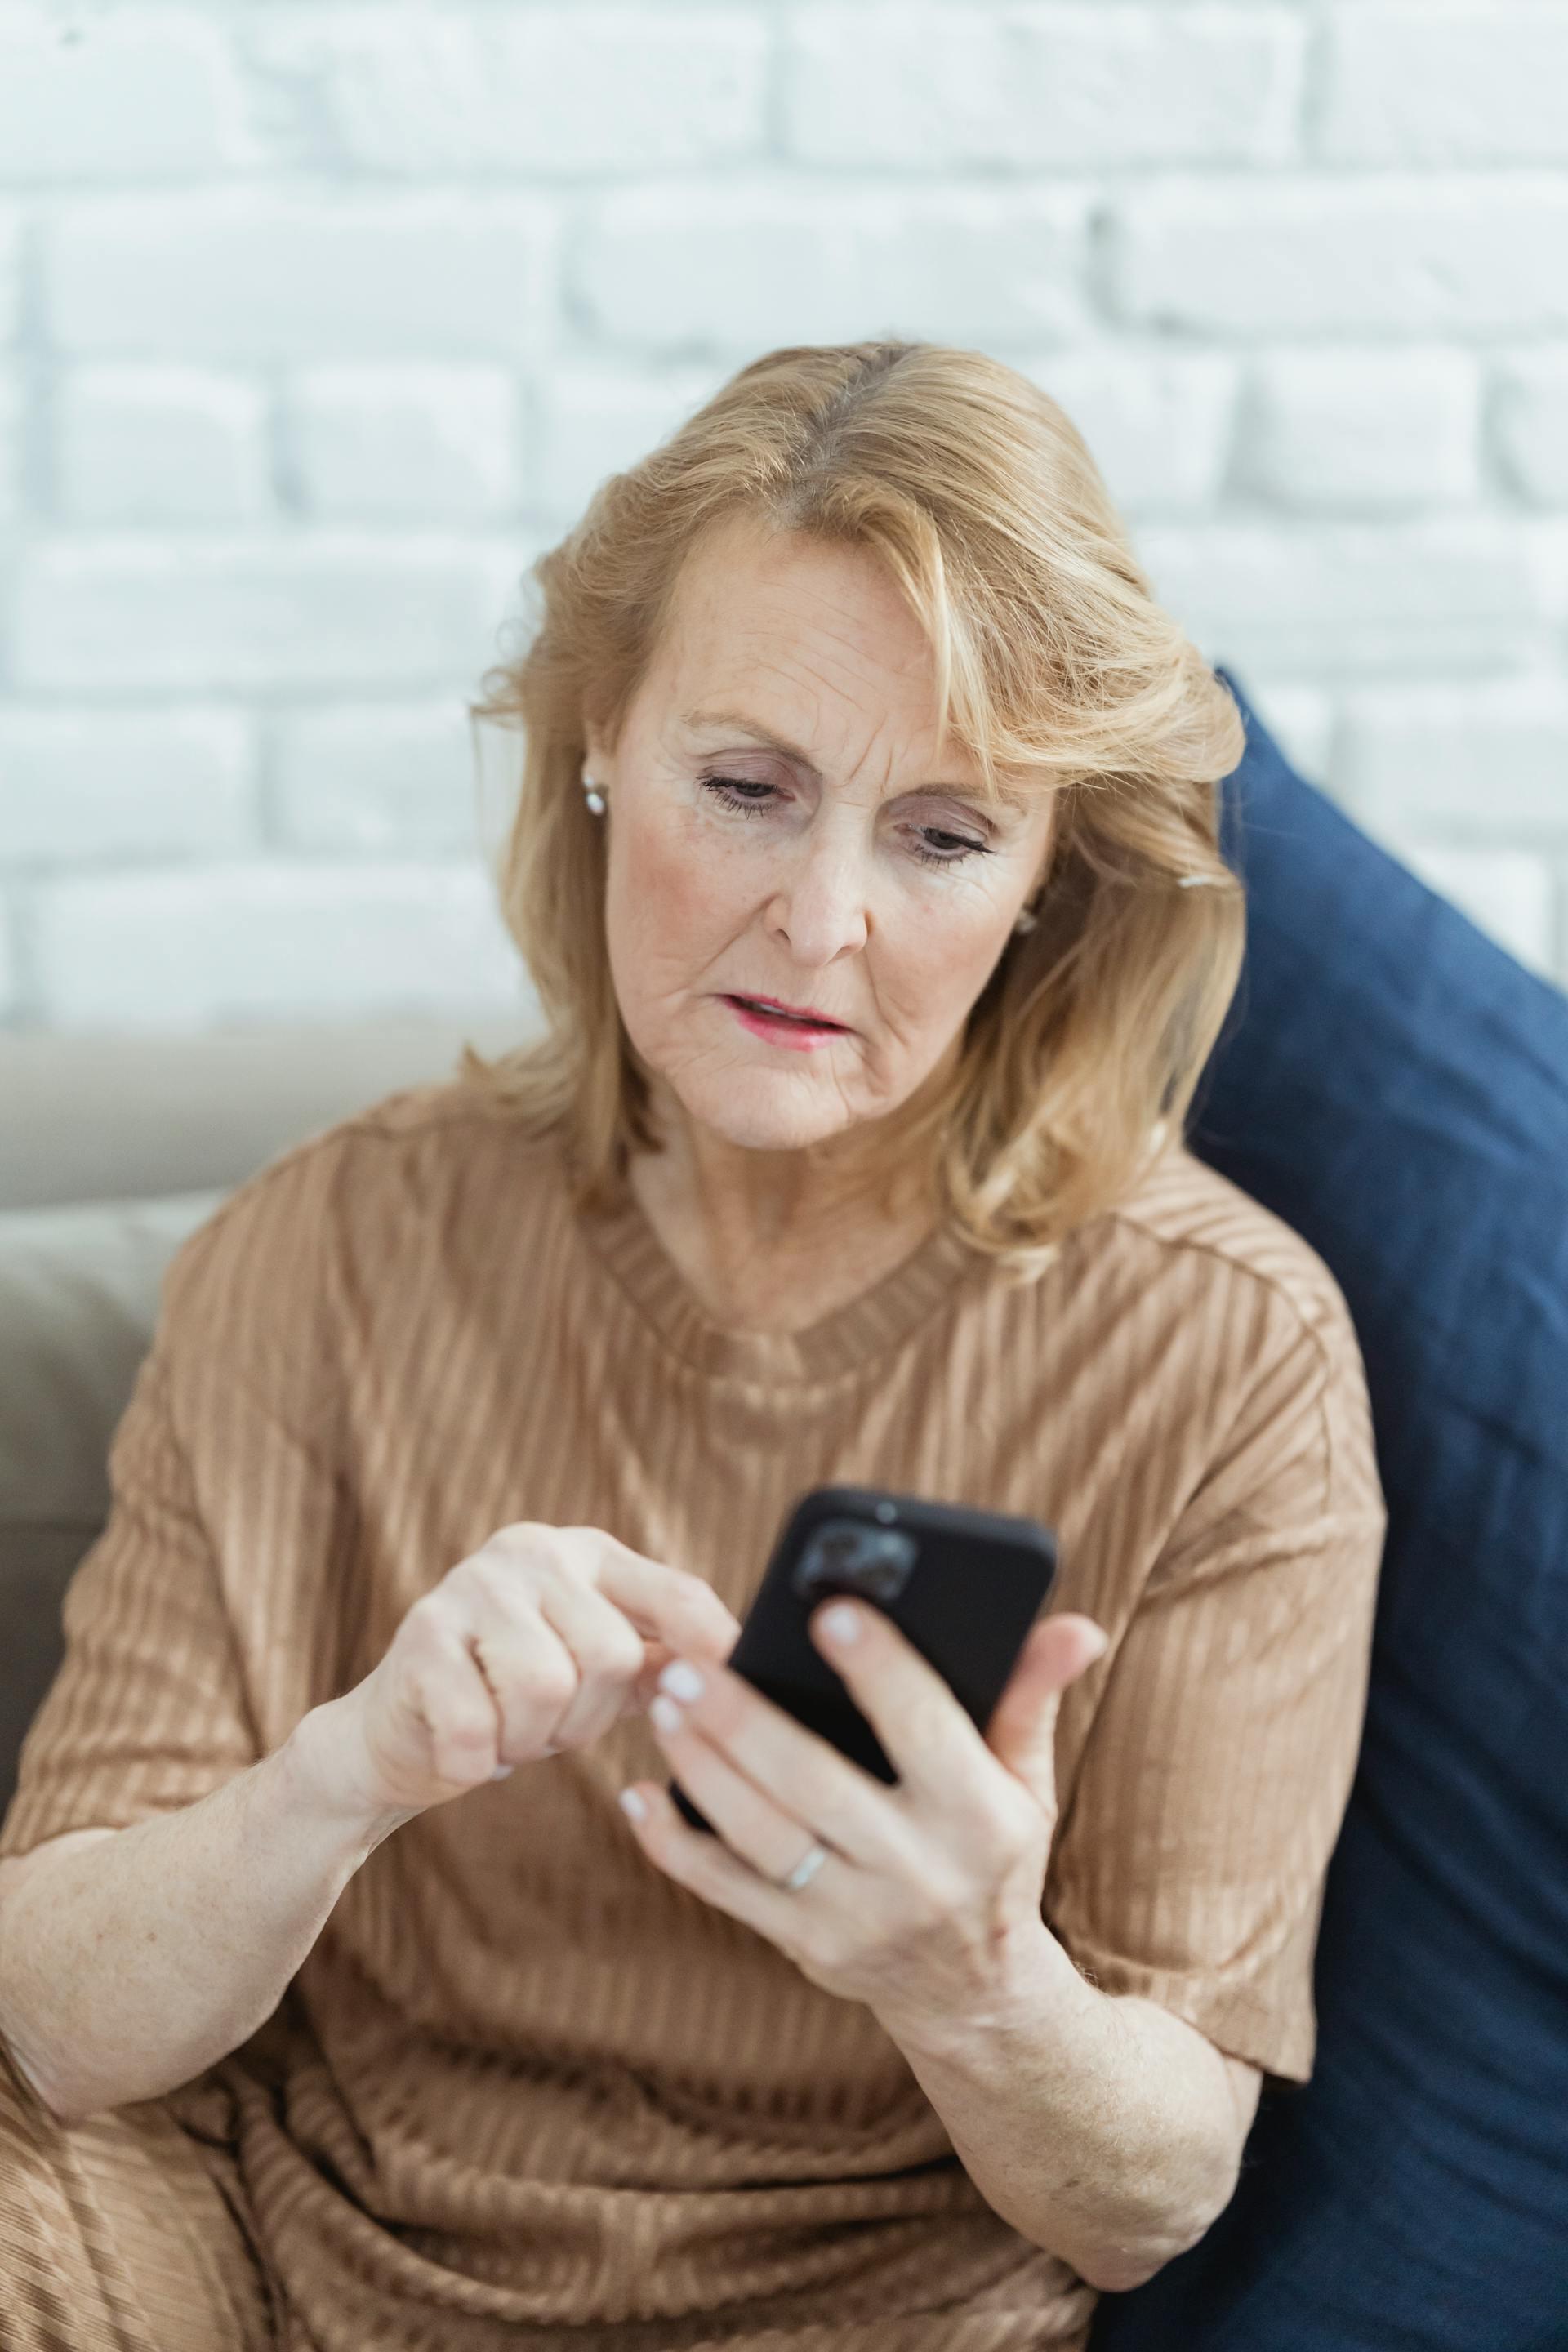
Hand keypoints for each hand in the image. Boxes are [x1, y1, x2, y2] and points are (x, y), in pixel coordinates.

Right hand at [318, 1524, 741, 1824]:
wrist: (391, 1734)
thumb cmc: (510, 1699)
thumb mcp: (593, 1670)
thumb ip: (659, 1658)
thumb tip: (739, 1670)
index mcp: (586, 1554)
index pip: (676, 1594)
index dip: (713, 1647)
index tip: (734, 1693)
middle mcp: (532, 1552)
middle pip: (611, 1655)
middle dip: (586, 1719)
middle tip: (548, 1728)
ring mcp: (469, 1587)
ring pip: (546, 1687)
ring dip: (530, 1738)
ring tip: (508, 1731)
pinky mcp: (418, 1637)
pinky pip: (477, 1726)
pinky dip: (478, 1761)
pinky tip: (467, 1746)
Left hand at [618, 1600, 1108, 2044]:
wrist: (978, 1995)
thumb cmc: (994, 1855)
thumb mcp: (1025, 1782)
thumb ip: (1030, 1696)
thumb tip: (1076, 1626)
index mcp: (982, 1817)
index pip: (925, 1728)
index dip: (881, 1670)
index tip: (830, 1611)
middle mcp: (920, 1873)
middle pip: (815, 1784)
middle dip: (745, 1720)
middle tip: (689, 1662)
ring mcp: (856, 1918)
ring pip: (761, 1836)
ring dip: (702, 1768)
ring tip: (663, 1702)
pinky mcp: (805, 1950)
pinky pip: (725, 1892)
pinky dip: (673, 1844)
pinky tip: (638, 1793)